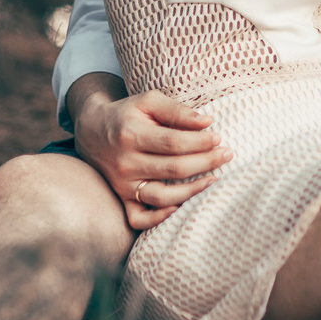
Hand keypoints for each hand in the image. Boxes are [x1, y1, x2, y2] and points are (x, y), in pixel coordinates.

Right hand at [74, 88, 232, 231]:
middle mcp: (125, 162)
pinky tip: (180, 206)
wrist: (92, 130)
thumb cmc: (127, 113)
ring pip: (161, 196)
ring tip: (214, 178)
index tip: (219, 139)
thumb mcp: (148, 101)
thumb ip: (176, 110)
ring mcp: (122, 184)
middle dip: (206, 162)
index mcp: (132, 134)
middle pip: (173, 169)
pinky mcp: (121, 198)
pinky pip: (139, 218)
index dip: (199, 142)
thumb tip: (207, 121)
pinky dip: (160, 218)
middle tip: (227, 155)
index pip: (173, 142)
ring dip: (192, 191)